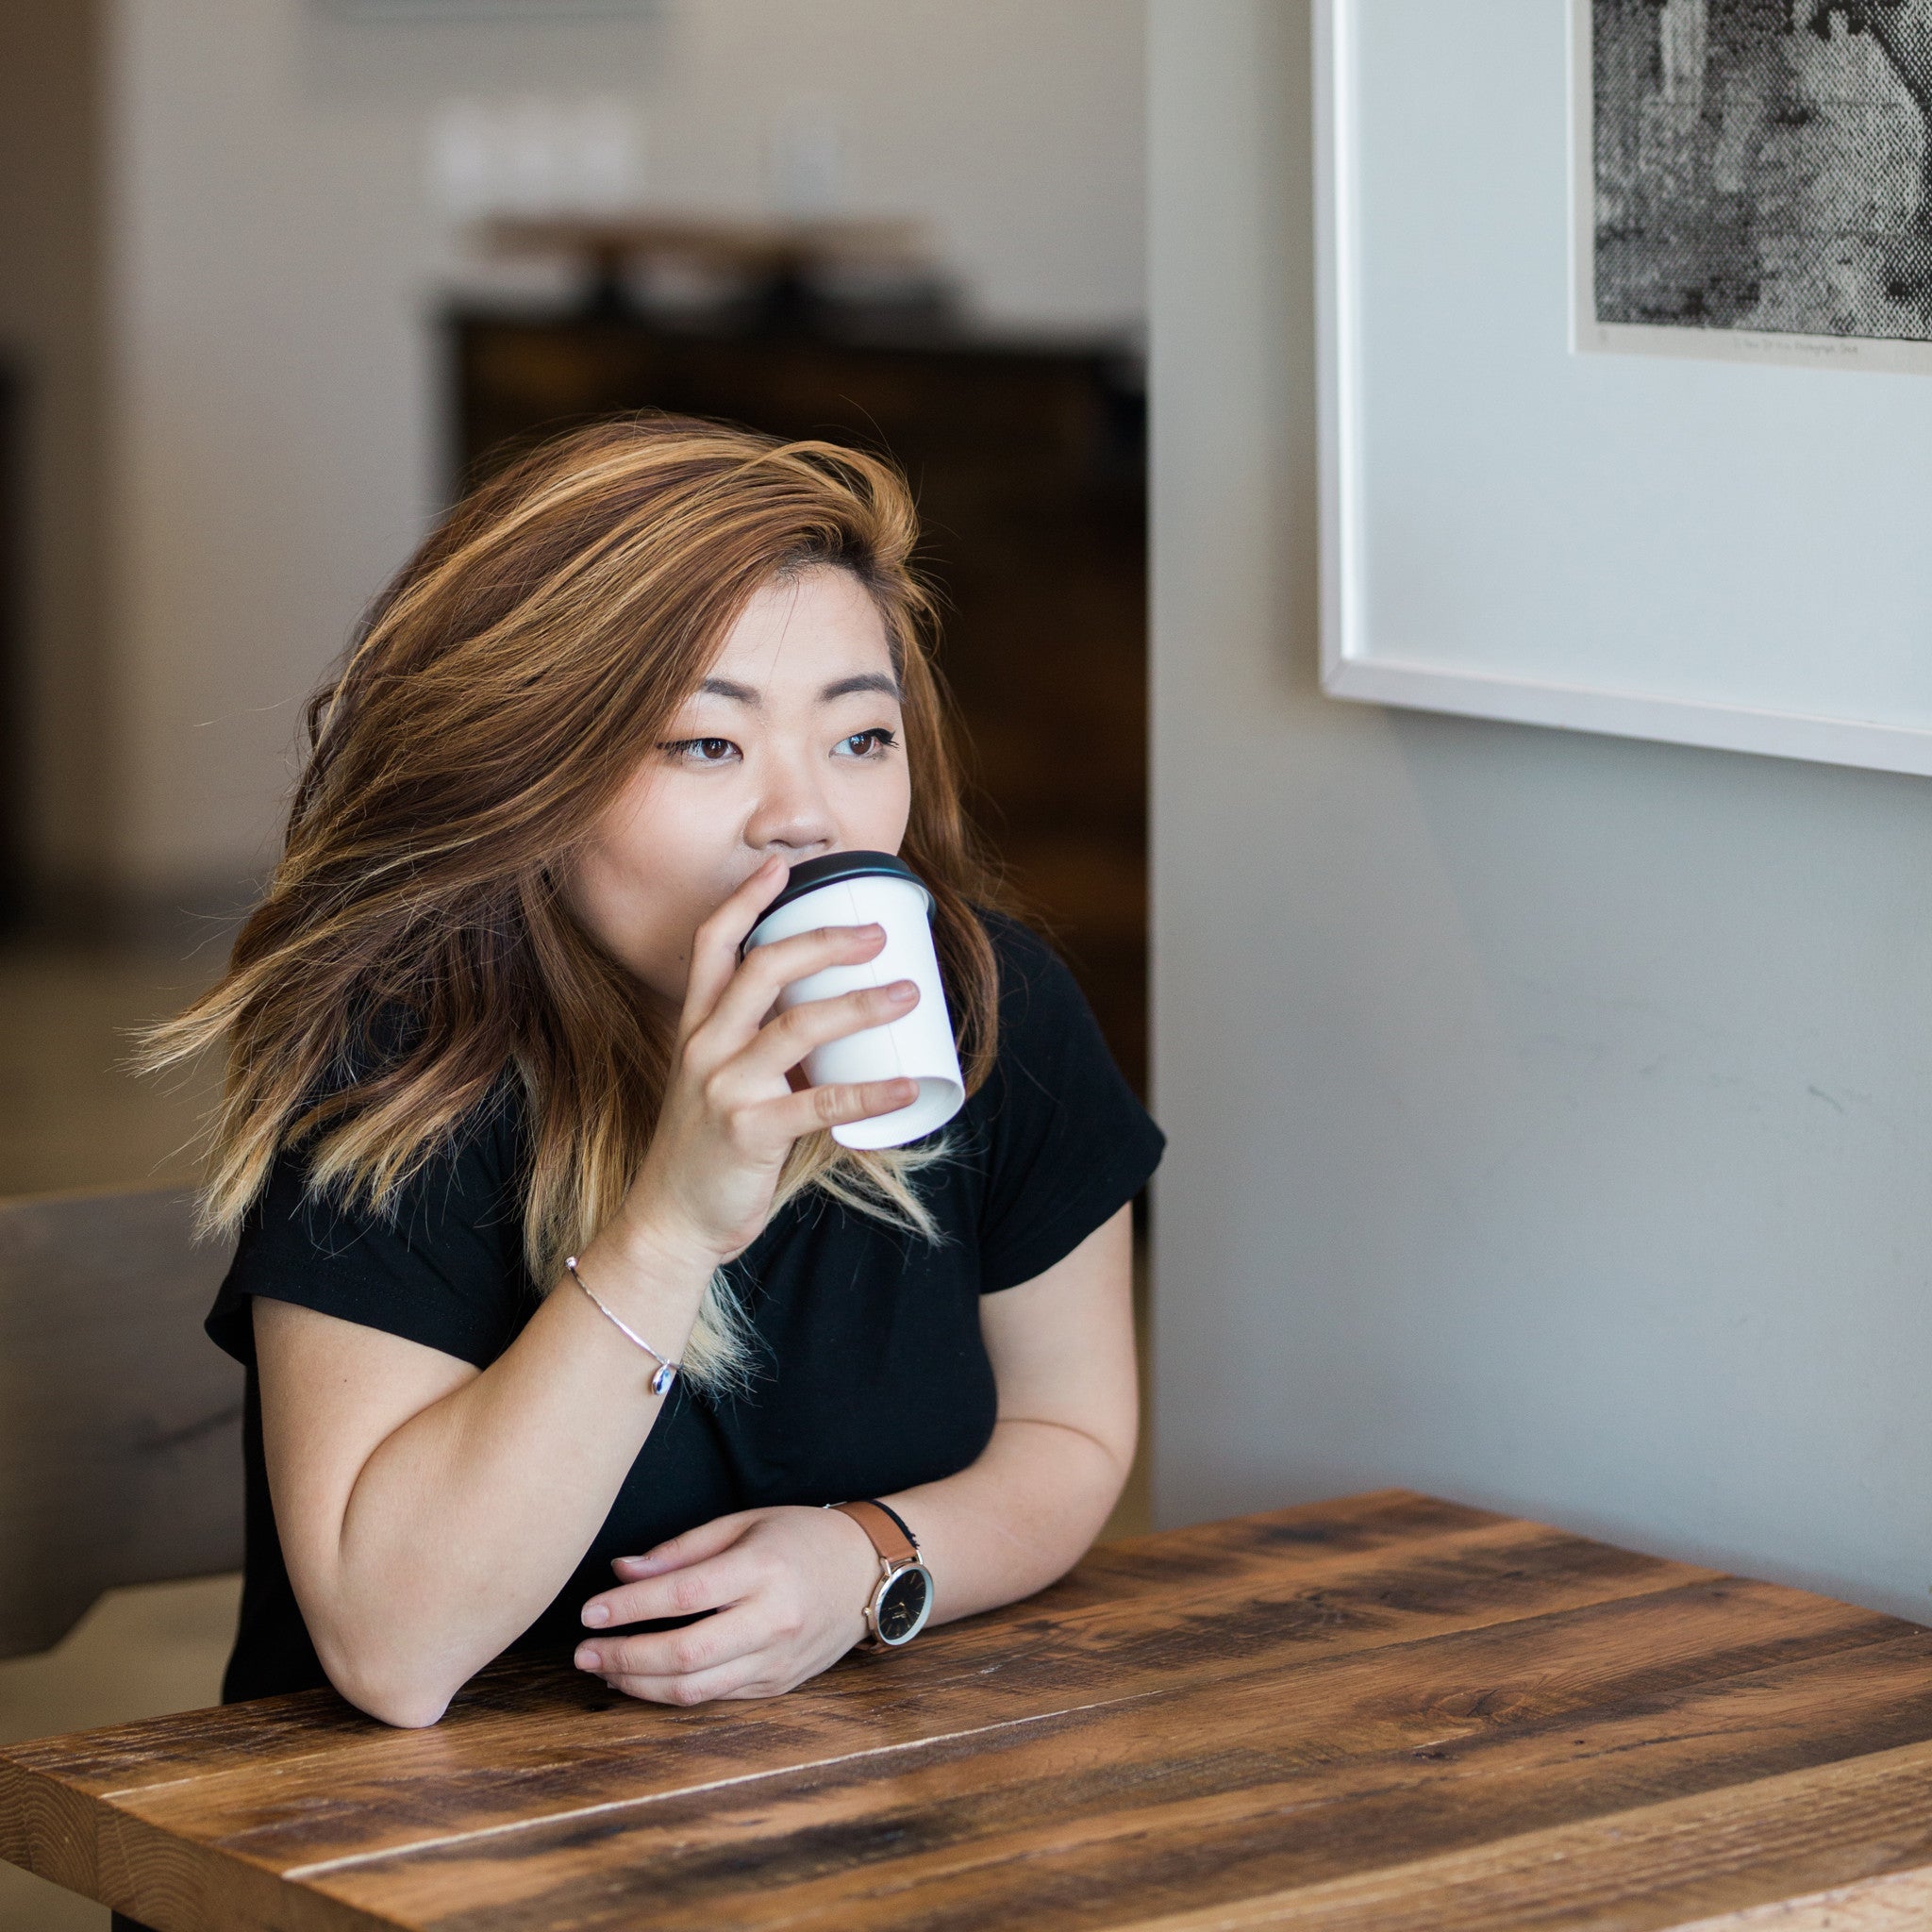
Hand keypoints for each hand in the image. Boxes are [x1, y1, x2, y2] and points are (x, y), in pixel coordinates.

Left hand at [574, 1505, 882, 1704]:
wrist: (867, 1573)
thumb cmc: (799, 1537)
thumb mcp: (744, 1523)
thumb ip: (682, 1550)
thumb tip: (621, 1572)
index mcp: (764, 1569)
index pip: (685, 1594)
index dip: (630, 1607)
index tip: (589, 1610)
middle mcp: (773, 1619)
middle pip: (687, 1653)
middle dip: (625, 1657)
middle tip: (583, 1652)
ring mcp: (777, 1659)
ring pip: (697, 1689)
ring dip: (640, 1685)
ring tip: (603, 1670)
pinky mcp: (777, 1685)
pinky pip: (715, 1697)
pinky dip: (671, 1693)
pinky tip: (641, 1680)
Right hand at [616, 855, 920, 1267]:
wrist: (671, 1222)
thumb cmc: (706, 1149)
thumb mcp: (719, 1083)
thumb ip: (767, 1051)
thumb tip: (842, 1026)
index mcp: (696, 1028)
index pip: (713, 946)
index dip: (746, 901)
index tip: (781, 867)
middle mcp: (704, 1048)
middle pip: (764, 969)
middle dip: (824, 941)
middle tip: (878, 934)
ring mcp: (724, 1088)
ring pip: (799, 1025)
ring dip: (862, 1004)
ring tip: (910, 993)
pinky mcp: (749, 1132)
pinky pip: (822, 1102)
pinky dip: (871, 1092)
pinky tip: (908, 1084)